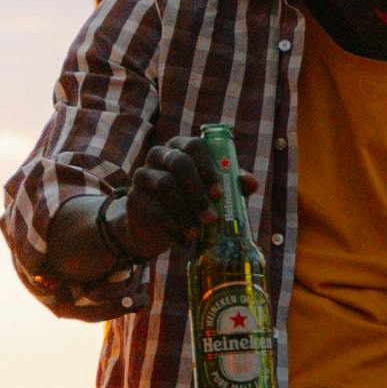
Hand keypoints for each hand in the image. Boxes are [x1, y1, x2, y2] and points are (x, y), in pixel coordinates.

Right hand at [109, 131, 221, 258]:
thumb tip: (252, 182)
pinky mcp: (134, 197)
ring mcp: (144, 174)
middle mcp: (160, 155)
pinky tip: (184, 241)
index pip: (195, 146)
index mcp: (182, 148)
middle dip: (198, 192)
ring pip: (165, 184)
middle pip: (179, 163)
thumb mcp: (212, 194)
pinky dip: (172, 227)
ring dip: (185, 212)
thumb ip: (233, 185)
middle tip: (212, 218)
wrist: (156, 227)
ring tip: (197, 233)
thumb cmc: (190, 203)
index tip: (220, 193)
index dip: (208, 168)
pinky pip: (153, 209)